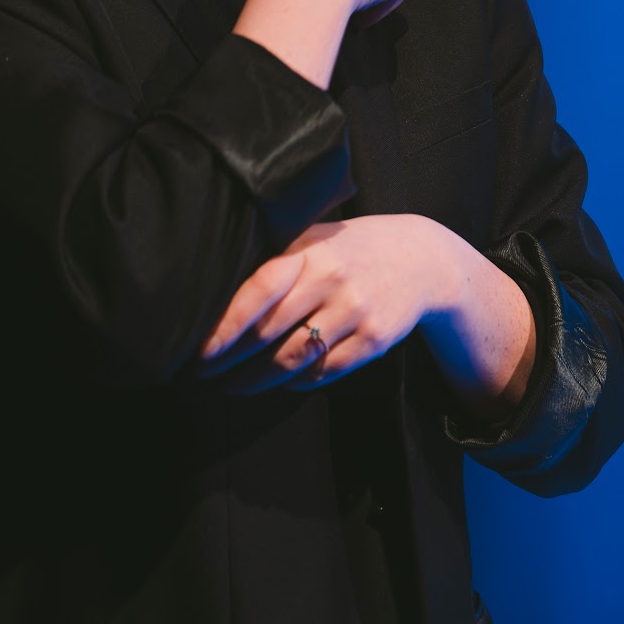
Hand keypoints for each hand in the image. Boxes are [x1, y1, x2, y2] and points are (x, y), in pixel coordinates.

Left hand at [196, 215, 464, 393]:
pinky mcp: (374, 339)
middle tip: (206, 373)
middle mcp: (332, 281)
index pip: (259, 290)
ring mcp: (355, 312)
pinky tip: (284, 381)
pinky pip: (326, 370)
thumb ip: (276, 260)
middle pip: (270, 333)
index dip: (226, 325)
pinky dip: (299, 381)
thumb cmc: (352, 249)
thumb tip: (217, 293)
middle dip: (232, 361)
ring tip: (236, 385)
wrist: (422, 258)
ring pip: (295, 359)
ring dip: (259, 379)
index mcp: (310, 252)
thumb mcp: (317, 239)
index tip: (201, 349)